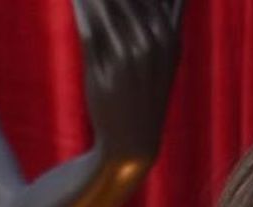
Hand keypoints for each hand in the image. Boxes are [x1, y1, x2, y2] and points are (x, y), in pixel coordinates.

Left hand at [72, 0, 184, 162]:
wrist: (132, 145)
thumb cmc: (144, 99)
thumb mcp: (164, 61)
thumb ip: (166, 22)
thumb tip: (172, 5)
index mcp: (170, 39)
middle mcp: (154, 44)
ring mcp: (132, 55)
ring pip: (108, 4)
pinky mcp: (108, 67)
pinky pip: (89, 24)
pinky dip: (80, 5)